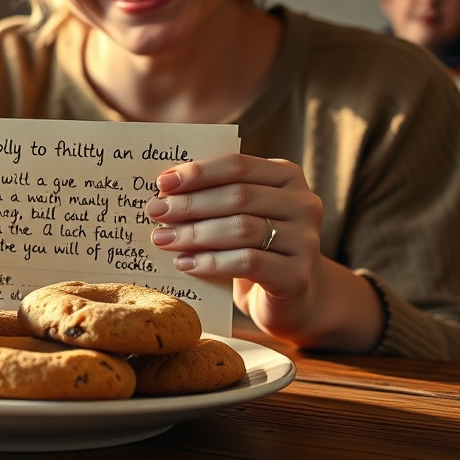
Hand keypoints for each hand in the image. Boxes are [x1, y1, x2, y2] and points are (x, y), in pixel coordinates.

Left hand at [144, 154, 379, 349]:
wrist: (292, 294)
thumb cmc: (256, 246)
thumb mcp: (239, 214)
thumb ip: (214, 195)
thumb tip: (164, 189)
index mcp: (286, 176)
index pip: (239, 165)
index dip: (199, 172)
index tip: (162, 183)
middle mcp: (303, 204)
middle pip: (239, 196)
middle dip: (191, 204)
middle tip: (155, 212)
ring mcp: (305, 240)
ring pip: (242, 228)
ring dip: (195, 233)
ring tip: (163, 239)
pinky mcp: (297, 274)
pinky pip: (247, 263)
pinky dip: (210, 262)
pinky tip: (185, 263)